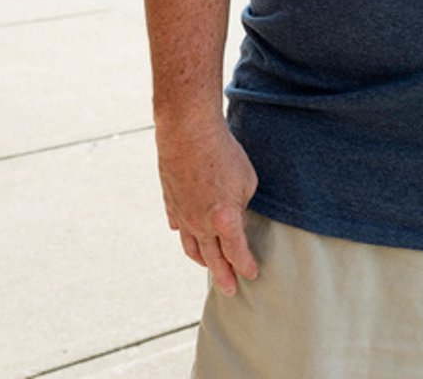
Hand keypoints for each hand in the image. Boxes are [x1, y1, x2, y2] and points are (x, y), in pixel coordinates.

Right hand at [156, 118, 259, 294]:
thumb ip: (243, 205)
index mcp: (225, 221)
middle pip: (213, 259)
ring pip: (192, 246)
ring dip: (202, 260)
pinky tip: (187, 237)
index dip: (246, 266)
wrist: (187, 131)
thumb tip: (236, 218)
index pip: (237, 253)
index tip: (252, 274)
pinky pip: (178, 226)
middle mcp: (201, 224)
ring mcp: (183, 215)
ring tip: (210, 267)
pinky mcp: (170, 201)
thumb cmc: (222, 152)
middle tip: (231, 290)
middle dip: (224, 276)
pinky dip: (185, 235)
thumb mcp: (247, 180)